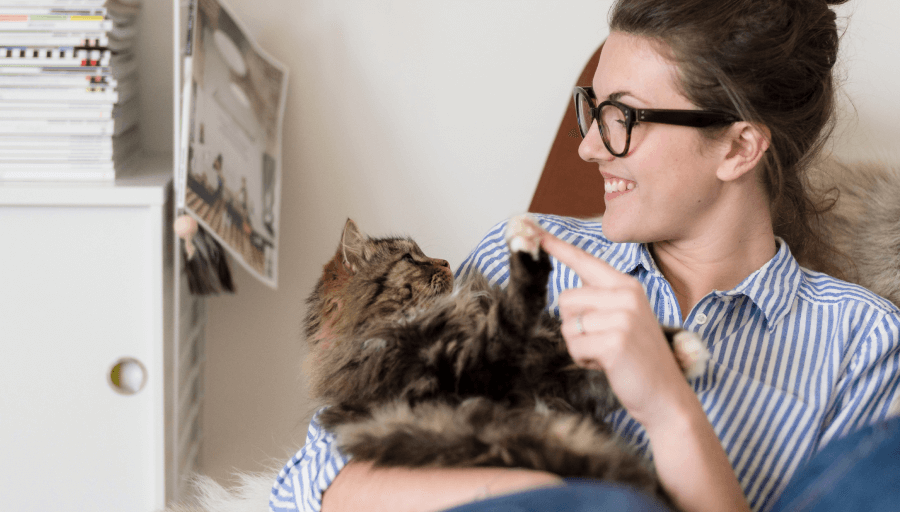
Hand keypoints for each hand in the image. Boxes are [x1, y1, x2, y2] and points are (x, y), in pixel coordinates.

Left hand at [533, 221, 691, 427]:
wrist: (666, 396)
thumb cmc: (639, 358)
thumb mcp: (624, 319)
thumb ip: (600, 301)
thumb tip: (565, 295)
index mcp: (627, 286)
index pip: (585, 261)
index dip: (557, 247)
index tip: (534, 231)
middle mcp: (626, 295)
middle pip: (565, 299)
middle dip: (573, 326)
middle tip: (602, 341)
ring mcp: (621, 317)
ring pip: (567, 324)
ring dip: (579, 345)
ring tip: (607, 353)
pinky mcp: (614, 341)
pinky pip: (574, 346)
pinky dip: (584, 360)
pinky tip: (607, 365)